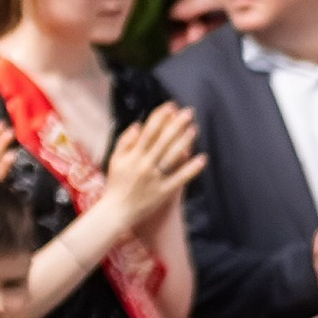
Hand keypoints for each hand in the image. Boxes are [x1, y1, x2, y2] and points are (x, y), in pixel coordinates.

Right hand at [96, 102, 204, 237]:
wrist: (117, 211)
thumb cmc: (116, 184)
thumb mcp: (115, 160)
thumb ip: (124, 141)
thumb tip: (138, 125)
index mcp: (132, 155)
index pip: (148, 132)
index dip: (160, 117)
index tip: (170, 105)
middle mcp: (144, 165)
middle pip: (163, 140)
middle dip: (176, 124)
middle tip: (188, 112)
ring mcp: (154, 178)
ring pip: (172, 156)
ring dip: (184, 142)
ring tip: (194, 129)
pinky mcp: (163, 191)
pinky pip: (179, 178)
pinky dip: (191, 169)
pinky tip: (202, 158)